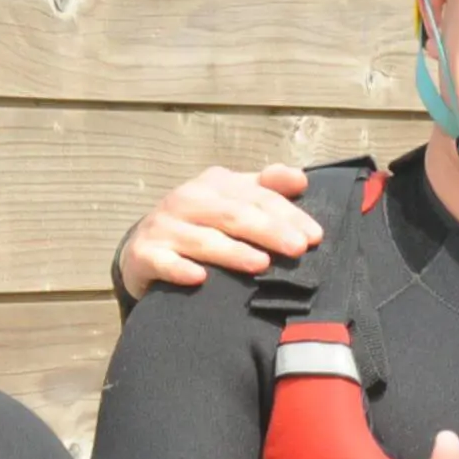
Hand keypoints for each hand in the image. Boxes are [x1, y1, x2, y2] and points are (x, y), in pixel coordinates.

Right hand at [118, 165, 322, 298]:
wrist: (143, 247)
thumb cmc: (200, 224)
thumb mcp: (232, 200)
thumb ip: (266, 189)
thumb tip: (300, 179)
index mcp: (214, 184)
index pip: (257, 197)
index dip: (288, 215)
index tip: (315, 237)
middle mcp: (187, 200)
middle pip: (234, 215)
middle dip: (269, 231)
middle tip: (298, 249)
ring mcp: (163, 227)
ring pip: (203, 240)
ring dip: (232, 252)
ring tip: (261, 264)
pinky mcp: (143, 254)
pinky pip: (164, 262)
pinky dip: (180, 269)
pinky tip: (200, 279)